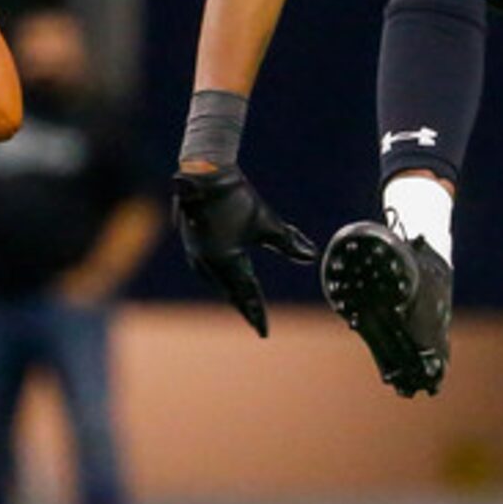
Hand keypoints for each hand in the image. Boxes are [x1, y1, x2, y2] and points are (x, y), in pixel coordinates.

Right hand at [170, 165, 317, 335]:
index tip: (264, 332)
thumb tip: (312, 257)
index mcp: (225, 261)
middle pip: (229, 291)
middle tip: (257, 322)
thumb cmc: (237, 196)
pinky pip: (207, 270)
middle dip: (244, 306)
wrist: (206, 171)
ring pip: (217, 282)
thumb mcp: (267, 222)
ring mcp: (194, 253)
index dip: (256, 313)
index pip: (245, 293)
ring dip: (231, 292)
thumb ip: (288, 243)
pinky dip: (220, 278)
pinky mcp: (191, 243)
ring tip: (244, 304)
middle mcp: (206, 262)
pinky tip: (226, 279)